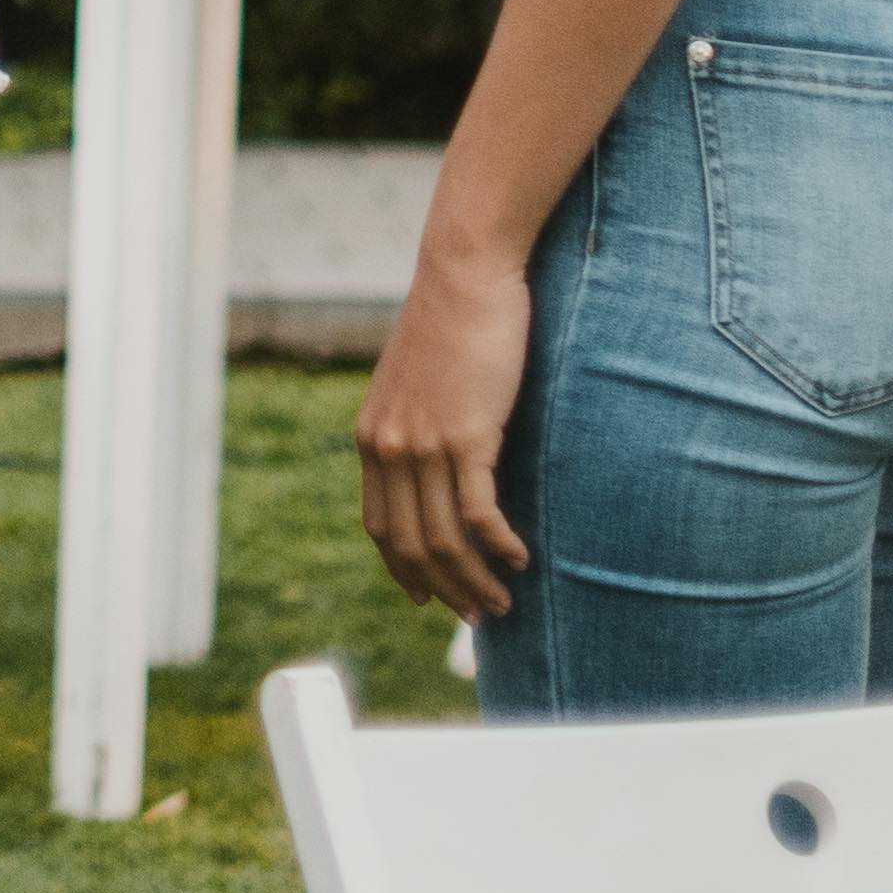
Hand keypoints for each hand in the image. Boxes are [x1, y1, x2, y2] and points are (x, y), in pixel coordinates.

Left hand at [354, 245, 537, 618]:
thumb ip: (419, 426)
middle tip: (480, 616)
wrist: (464, 276)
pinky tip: (520, 559)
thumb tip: (440, 464)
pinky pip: (478, 513)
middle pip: (411, 545)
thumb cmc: (451, 326)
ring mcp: (424, 444)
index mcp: (372, 438)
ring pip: (444, 538)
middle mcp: (388, 447)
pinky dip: (498, 546)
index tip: (430, 598)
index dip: (404, 570)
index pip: (380, 526)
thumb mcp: (417, 384)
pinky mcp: (465, 436)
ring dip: (476, 580)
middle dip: (446, 590)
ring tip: (506, 602)